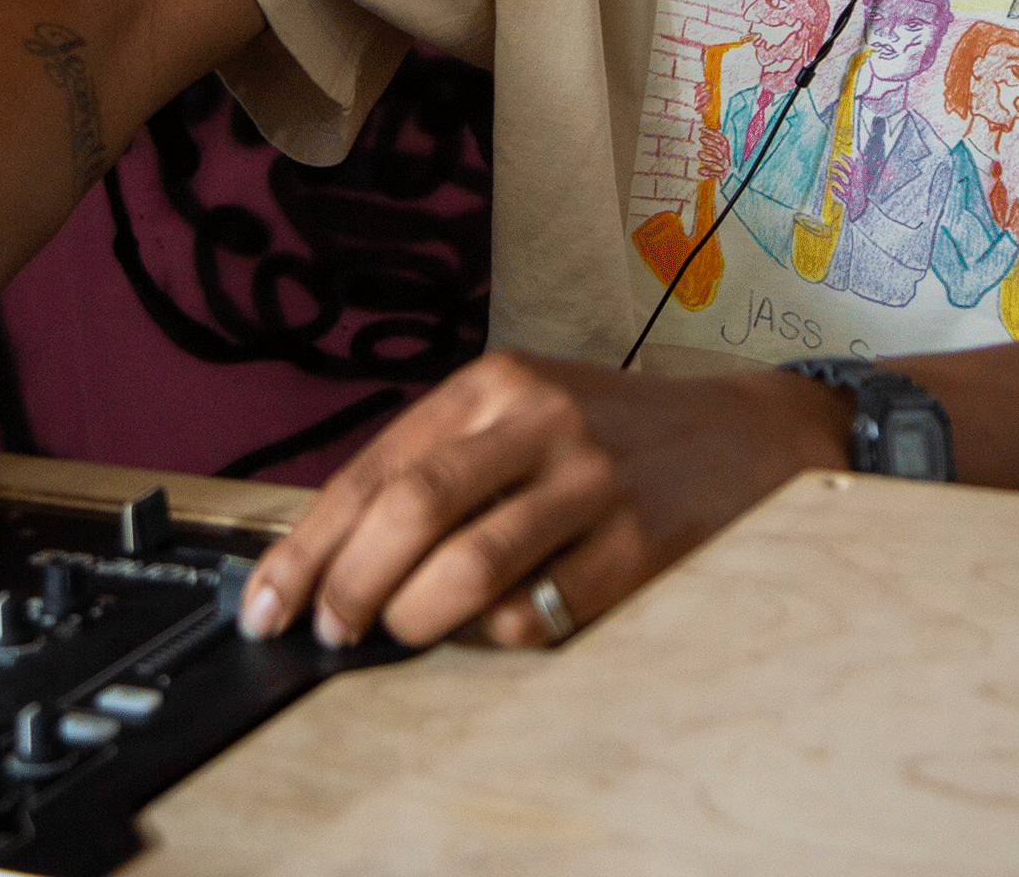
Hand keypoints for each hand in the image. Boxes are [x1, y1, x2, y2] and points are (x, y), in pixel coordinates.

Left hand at [235, 350, 849, 650]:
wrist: (751, 435)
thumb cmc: (616, 433)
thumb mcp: (528, 410)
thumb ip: (446, 463)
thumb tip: (340, 554)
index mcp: (496, 381)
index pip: (377, 466)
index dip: (310, 543)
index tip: (268, 602)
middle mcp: (540, 420)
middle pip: (412, 509)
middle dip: (349, 585)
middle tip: (328, 630)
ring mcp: (592, 482)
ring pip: (468, 565)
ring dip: (413, 618)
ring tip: (397, 633)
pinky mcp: (637, 545)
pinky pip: (539, 612)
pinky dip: (497, 636)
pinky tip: (491, 629)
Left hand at [696, 123, 729, 180]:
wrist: (734, 186)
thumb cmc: (726, 174)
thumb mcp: (721, 163)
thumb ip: (713, 156)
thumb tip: (700, 148)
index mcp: (728, 152)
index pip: (721, 138)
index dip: (712, 133)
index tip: (701, 129)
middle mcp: (728, 159)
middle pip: (722, 148)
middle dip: (712, 142)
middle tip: (700, 139)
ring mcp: (727, 168)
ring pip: (718, 160)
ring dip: (708, 156)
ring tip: (699, 153)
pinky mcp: (725, 177)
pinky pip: (716, 173)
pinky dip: (708, 172)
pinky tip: (700, 171)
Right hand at [832, 153, 866, 216]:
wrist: (862, 209)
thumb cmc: (861, 190)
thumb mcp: (860, 173)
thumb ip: (859, 161)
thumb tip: (857, 149)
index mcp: (860, 176)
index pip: (853, 164)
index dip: (846, 159)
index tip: (840, 154)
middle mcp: (857, 183)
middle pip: (847, 173)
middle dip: (840, 168)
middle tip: (832, 165)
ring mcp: (853, 192)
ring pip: (843, 183)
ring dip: (837, 179)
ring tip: (831, 176)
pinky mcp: (849, 200)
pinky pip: (841, 195)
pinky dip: (836, 191)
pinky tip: (832, 188)